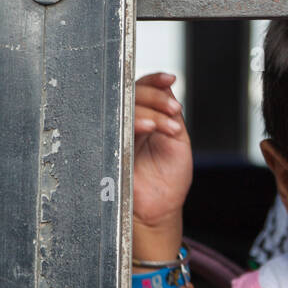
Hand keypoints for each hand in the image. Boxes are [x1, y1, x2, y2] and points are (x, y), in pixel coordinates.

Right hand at [133, 73, 191, 239]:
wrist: (160, 208)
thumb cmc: (168, 178)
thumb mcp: (177, 139)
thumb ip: (170, 114)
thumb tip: (168, 87)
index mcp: (145, 118)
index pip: (143, 88)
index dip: (155, 80)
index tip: (170, 79)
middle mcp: (128, 123)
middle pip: (132, 93)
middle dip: (155, 96)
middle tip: (173, 109)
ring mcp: (118, 134)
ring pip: (126, 106)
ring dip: (150, 109)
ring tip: (169, 124)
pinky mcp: (110, 147)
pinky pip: (118, 126)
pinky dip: (137, 121)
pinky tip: (151, 127)